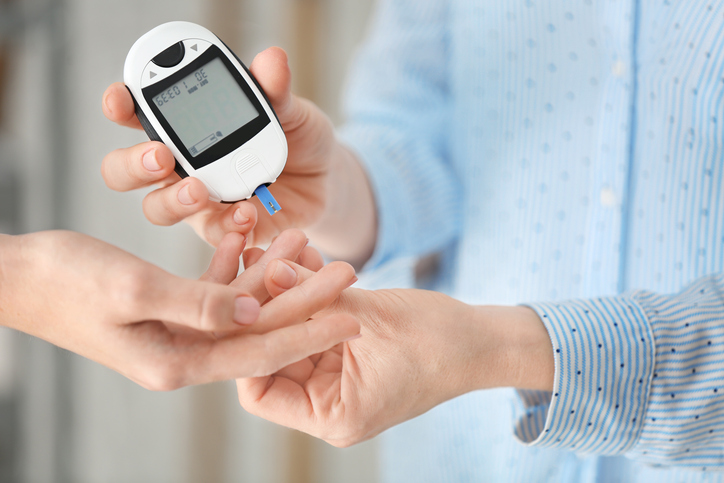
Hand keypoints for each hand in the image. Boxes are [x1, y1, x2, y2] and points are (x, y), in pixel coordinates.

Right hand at [0, 230, 358, 389]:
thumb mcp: (133, 289)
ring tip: (305, 239)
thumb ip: (197, 304)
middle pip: (259, 326)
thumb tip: (252, 314)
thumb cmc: (66, 281)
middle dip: (304, 298)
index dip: (309, 334)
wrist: (20, 273)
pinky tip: (251, 229)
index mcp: (177, 361)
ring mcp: (177, 331)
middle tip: (348, 271)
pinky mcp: (168, 307)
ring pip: (241, 303)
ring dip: (270, 271)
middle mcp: (183, 352)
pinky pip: (214, 285)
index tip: (353, 319)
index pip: (259, 351)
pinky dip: (233, 259)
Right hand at [101, 48, 375, 262]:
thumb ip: (275, 90)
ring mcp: (196, 200)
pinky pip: (210, 232)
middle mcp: (178, 165)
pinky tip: (247, 212)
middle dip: (133, 164)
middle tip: (161, 156)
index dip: (120, 105)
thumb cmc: (296, 138)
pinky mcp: (222, 227)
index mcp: (182, 126)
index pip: (135, 113)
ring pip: (157, 208)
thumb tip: (272, 60)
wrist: (325, 180)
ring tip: (200, 190)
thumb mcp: (290, 110)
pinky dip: (225, 224)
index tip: (121, 100)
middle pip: (125, 169)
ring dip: (172, 200)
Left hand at [236, 259, 553, 446]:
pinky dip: (309, 293)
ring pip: (292, 334)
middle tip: (250, 263)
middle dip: (265, 308)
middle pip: (274, 357)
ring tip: (272, 249)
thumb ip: (317, 294)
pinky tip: (298, 255)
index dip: (247, 346)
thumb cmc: (439, 341)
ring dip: (285, 292)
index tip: (242, 302)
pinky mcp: (346, 353)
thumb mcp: (372, 316)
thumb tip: (268, 269)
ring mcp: (337, 378)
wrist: (482, 340)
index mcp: (333, 415)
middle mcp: (328, 403)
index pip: (260, 391)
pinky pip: (315, 323)